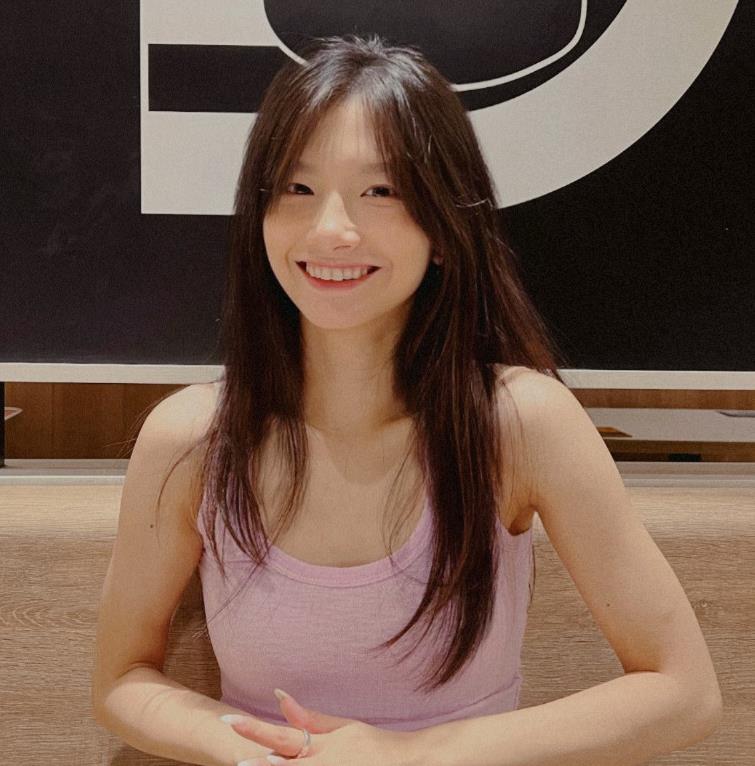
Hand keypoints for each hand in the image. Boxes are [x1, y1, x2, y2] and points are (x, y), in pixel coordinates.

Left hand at [222, 688, 414, 764]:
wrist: (409, 764)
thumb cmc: (376, 746)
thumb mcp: (344, 728)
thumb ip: (310, 719)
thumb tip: (280, 696)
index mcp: (322, 746)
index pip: (281, 735)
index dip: (254, 728)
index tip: (229, 719)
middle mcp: (322, 765)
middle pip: (281, 765)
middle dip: (257, 764)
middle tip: (235, 760)